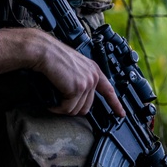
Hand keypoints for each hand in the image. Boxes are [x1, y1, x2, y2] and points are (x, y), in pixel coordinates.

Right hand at [0, 27, 123, 115]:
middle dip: (71, 108)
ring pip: (76, 109)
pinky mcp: (77, 88)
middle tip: (59, 104)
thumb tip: (79, 98)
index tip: (121, 114)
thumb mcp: (73, 68)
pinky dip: (57, 108)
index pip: (109, 90)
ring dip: (63, 108)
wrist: (44, 51)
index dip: (115, 104)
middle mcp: (93, 76)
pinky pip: (68, 108)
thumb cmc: (53, 58)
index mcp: (93, 70)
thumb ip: (81, 79)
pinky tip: (51, 103)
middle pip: (87, 107)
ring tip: (54, 100)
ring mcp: (87, 82)